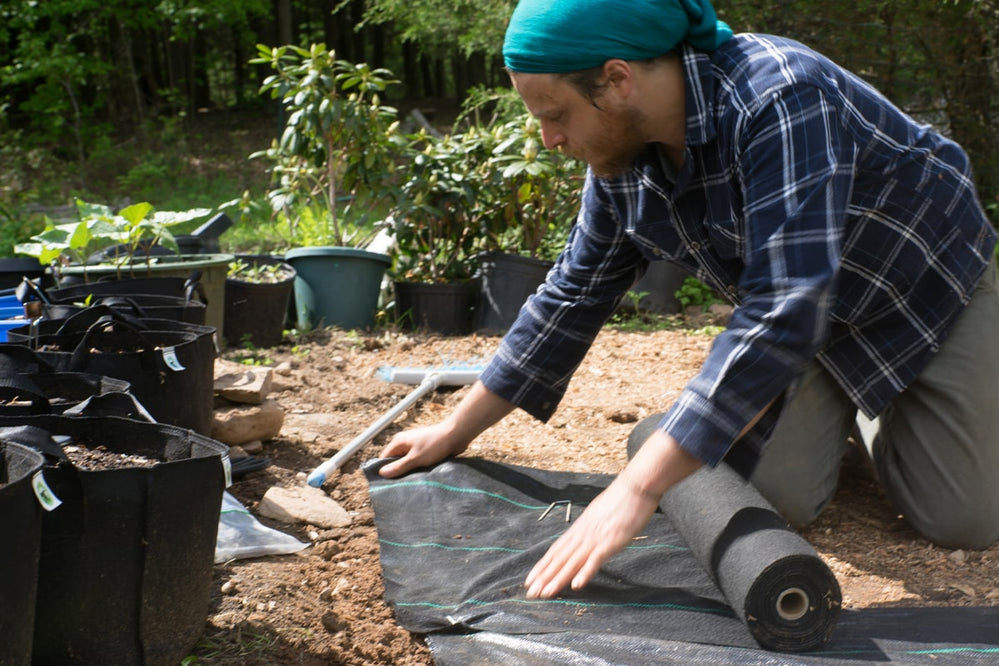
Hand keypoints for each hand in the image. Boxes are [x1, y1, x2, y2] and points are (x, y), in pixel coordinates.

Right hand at [377, 421, 469, 477]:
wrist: (456, 435)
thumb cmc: (435, 445)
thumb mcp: (415, 458)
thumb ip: (399, 466)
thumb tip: (381, 473)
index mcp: (399, 442)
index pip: (384, 458)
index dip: (384, 471)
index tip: (387, 484)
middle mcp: (405, 442)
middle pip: (395, 461)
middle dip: (398, 472)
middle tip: (400, 485)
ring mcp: (415, 446)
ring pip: (407, 462)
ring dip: (409, 471)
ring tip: (412, 481)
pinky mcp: (424, 449)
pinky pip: (416, 461)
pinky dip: (417, 468)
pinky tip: (421, 475)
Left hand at [524, 475, 659, 598]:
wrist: (635, 487)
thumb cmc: (620, 500)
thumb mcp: (599, 515)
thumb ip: (590, 528)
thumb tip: (583, 536)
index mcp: (579, 528)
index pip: (556, 550)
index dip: (543, 566)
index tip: (530, 580)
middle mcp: (583, 534)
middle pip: (559, 558)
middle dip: (544, 577)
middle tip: (530, 594)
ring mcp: (595, 538)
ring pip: (572, 561)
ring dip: (558, 579)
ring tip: (545, 593)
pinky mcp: (610, 542)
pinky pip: (595, 559)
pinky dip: (585, 572)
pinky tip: (576, 585)